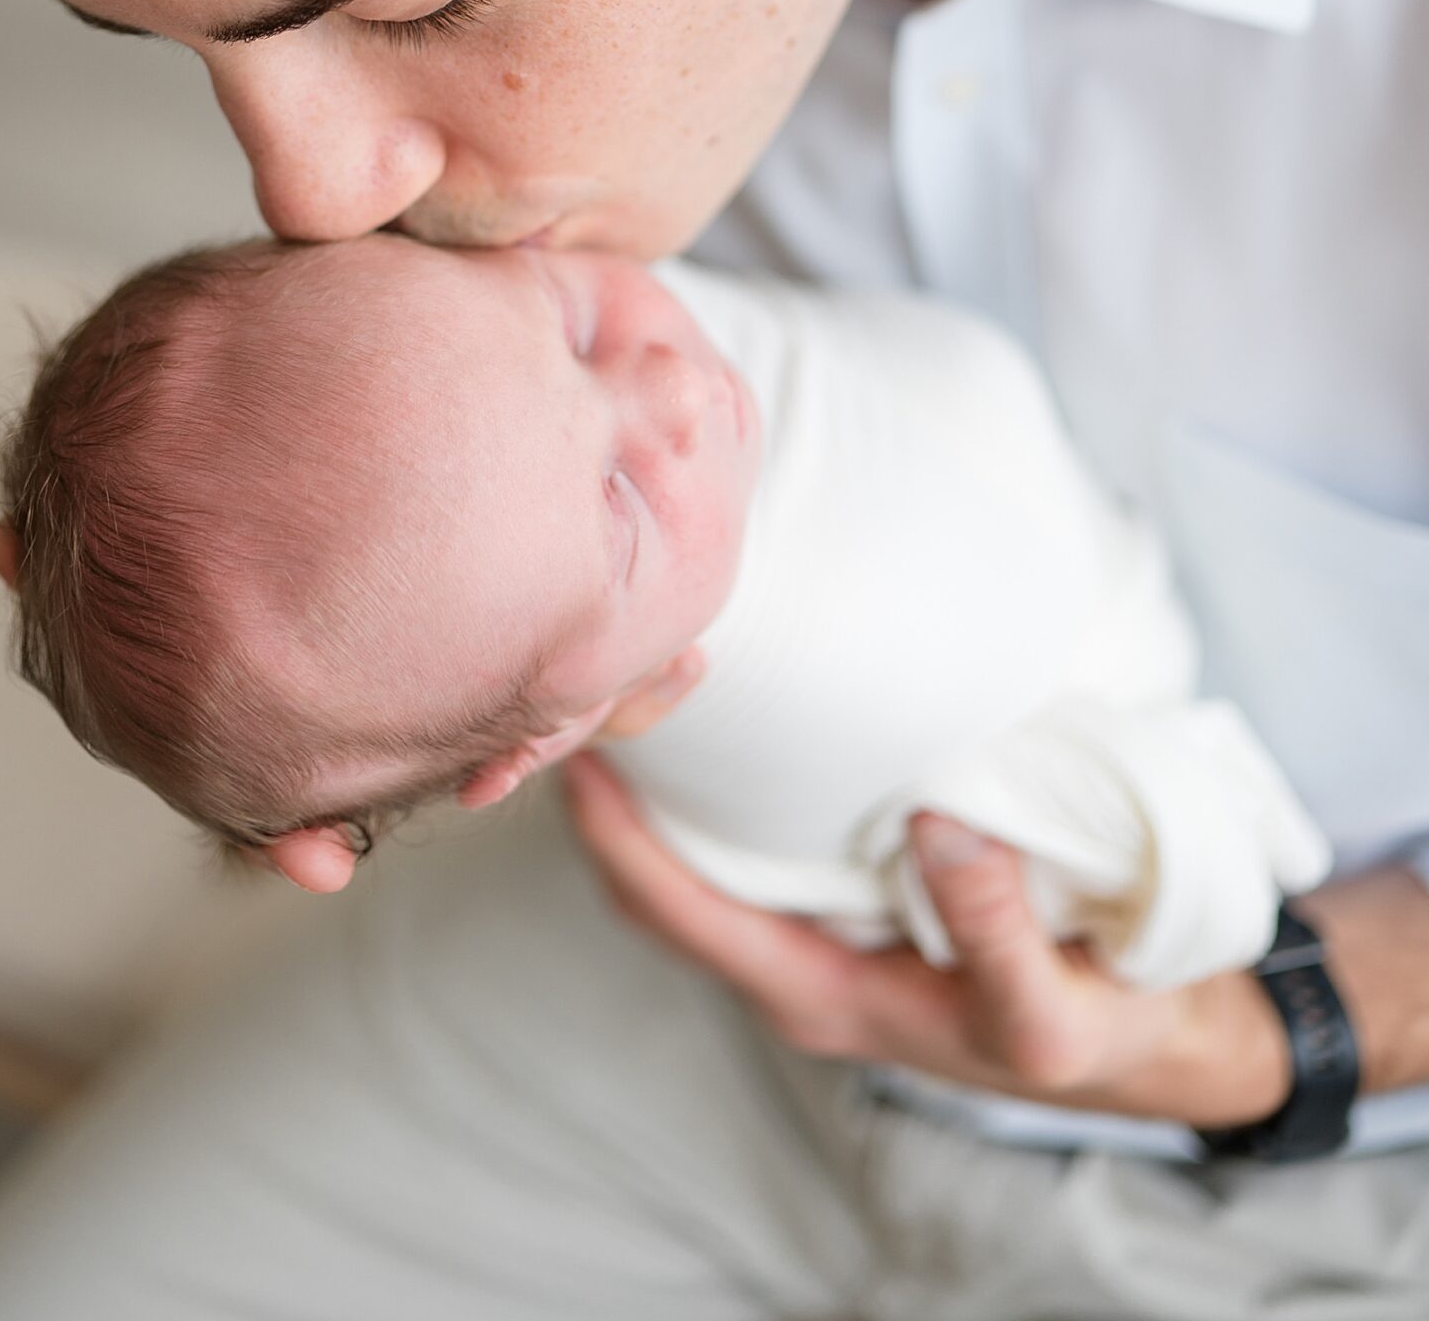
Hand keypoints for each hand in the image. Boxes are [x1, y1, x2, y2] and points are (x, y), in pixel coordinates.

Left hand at [564, 753, 1297, 1125]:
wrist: (1146, 1045)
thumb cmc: (1093, 1031)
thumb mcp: (1051, 1008)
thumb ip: (993, 928)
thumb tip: (938, 823)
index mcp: (818, 998)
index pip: (675, 913)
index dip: (615, 836)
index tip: (582, 740)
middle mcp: (793, 969)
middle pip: (653, 888)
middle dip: (607, 800)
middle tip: (583, 683)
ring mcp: (811, 938)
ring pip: (687, 869)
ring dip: (649, 791)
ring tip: (628, 685)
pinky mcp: (844, 903)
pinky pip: (740, 847)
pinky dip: (704, 790)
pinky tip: (713, 721)